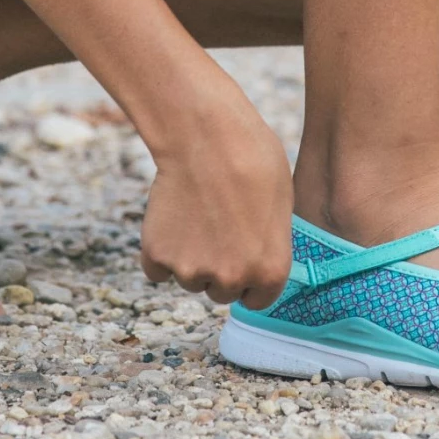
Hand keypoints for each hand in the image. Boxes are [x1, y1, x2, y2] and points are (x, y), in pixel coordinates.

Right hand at [140, 80, 292, 309]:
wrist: (208, 138)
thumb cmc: (253, 161)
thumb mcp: (281, 208)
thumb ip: (267, 245)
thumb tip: (256, 256)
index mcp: (270, 272)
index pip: (257, 300)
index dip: (249, 280)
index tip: (241, 259)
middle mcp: (231, 280)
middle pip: (220, 292)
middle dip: (219, 268)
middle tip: (216, 228)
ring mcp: (191, 271)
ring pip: (188, 279)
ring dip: (190, 257)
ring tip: (196, 215)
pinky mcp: (158, 256)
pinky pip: (156, 269)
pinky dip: (161, 250)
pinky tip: (172, 219)